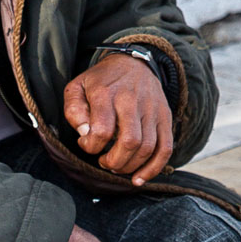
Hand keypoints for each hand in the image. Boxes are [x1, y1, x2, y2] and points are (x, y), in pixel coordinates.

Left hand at [63, 53, 172, 185]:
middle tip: (103, 161)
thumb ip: (74, 111)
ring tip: (116, 166)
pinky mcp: (165, 117)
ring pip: (147, 148)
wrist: (133, 63)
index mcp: (106, 93)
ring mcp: (152, 109)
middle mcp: (132, 101)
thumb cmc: (101, 81)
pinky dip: (154, 168)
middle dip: (113, 161)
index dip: (91, 146)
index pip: (102, 131)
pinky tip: (138, 178)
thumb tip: (85, 134)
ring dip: (129, 166)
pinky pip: (165, 148)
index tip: (86, 143)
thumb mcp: (77, 88)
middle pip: (129, 142)